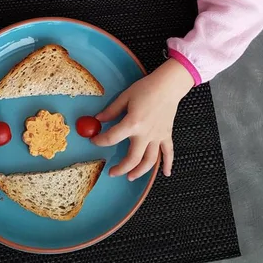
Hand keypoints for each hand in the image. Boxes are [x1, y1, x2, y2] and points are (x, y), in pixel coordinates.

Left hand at [91, 59, 193, 180]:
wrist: (168, 86)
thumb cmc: (146, 88)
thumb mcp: (125, 97)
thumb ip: (111, 111)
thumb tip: (98, 119)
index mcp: (132, 123)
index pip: (112, 138)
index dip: (100, 141)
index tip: (94, 141)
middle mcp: (146, 134)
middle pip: (133, 158)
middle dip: (121, 168)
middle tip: (112, 172)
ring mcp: (158, 137)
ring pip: (150, 161)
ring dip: (140, 172)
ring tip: (130, 177)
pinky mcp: (167, 135)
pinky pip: (168, 153)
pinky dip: (167, 164)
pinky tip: (166, 173)